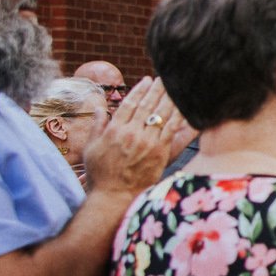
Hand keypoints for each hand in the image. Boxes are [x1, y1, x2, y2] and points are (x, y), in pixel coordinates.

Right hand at [81, 78, 192, 196]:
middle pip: (147, 105)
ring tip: (175, 87)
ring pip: (160, 115)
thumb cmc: (100, 174)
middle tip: (164, 78)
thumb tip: (99, 107)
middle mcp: (131, 133)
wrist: (114, 196)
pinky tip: (184, 107)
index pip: (129, 103)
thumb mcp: (91, 148)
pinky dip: (178, 117)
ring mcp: (147, 142)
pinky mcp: (160, 152)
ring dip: (169, 99)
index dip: (139, 90)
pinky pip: (172, 130)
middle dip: (157, 90)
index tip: (146, 80)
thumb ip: (97, 125)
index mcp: (114, 130)